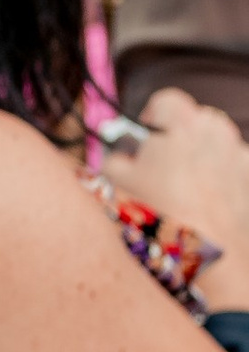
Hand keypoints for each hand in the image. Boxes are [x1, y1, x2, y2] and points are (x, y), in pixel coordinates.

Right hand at [128, 90, 248, 275]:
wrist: (205, 250)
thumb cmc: (159, 213)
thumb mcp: (116, 181)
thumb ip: (115, 159)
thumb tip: (121, 158)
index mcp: (180, 121)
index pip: (166, 101)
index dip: (151, 118)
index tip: (143, 141)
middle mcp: (215, 129)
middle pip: (195, 118)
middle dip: (179, 136)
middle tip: (161, 165)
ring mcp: (238, 153)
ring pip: (217, 142)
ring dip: (202, 155)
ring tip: (185, 186)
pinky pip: (234, 166)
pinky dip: (222, 176)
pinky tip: (206, 199)